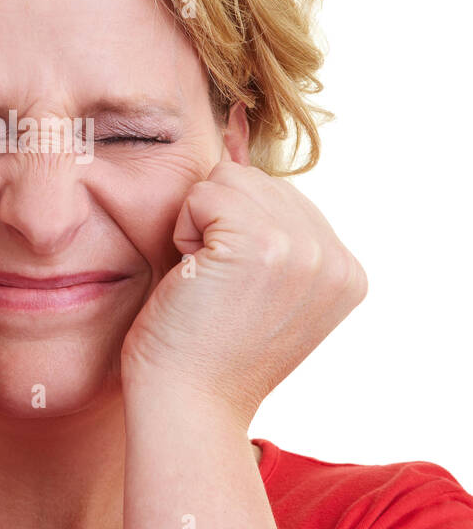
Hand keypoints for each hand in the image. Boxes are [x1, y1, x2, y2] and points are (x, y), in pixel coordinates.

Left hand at [120, 161, 367, 427]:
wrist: (185, 408)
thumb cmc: (200, 350)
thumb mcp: (253, 280)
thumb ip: (264, 216)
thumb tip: (236, 121)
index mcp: (345, 270)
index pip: (276, 198)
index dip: (234, 236)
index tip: (234, 298)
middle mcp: (336, 258)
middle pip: (253, 181)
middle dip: (215, 227)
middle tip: (214, 295)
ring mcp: (304, 250)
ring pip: (227, 180)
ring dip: (197, 229)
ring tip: (205, 288)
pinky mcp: (261, 243)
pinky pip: (203, 193)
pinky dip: (183, 234)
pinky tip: (193, 282)